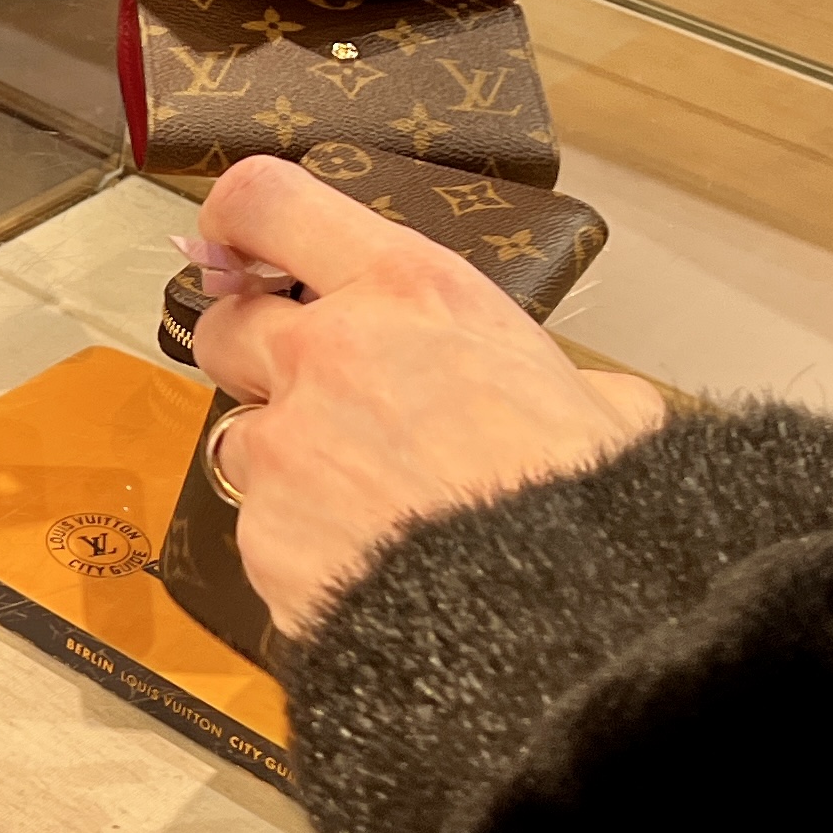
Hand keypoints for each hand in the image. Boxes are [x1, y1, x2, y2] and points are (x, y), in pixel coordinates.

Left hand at [188, 155, 666, 633]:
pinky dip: (300, 550)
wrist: (553, 628)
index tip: (239, 236)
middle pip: (226, 323)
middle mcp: (328, 354)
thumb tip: (593, 409)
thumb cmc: (585, 511)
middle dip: (252, 353)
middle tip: (305, 387)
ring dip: (283, 463)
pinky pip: (262, 534)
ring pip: (240, 438)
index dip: (241, 217)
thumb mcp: (607, 411)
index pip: (274, 203)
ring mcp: (284, 447)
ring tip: (362, 505)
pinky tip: (367, 570)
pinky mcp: (264, 537)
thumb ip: (567, 386)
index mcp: (412, 294)